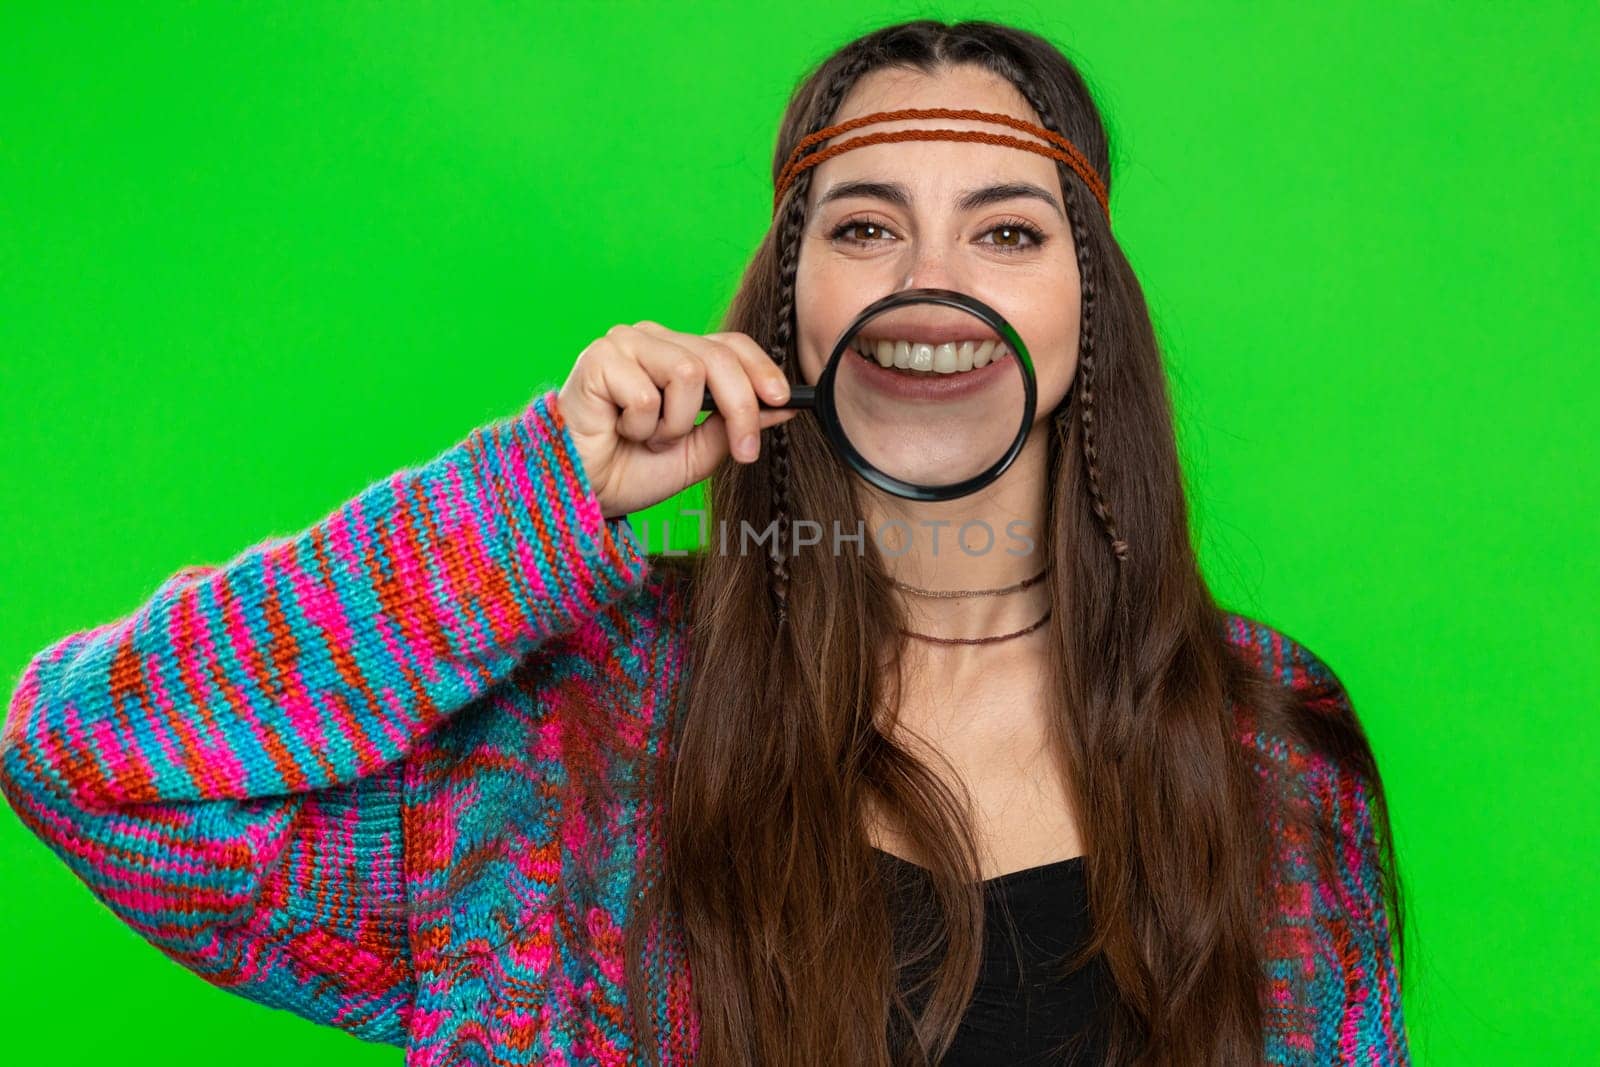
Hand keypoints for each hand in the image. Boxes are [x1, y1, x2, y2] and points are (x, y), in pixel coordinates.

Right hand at [555, 321, 798, 517]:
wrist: (580, 493)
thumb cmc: (631, 470)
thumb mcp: (698, 453)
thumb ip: (734, 425)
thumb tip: (784, 406)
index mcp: (676, 354)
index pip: (730, 345)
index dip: (762, 370)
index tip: (786, 401)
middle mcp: (652, 341)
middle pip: (718, 357)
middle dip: (741, 409)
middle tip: (745, 452)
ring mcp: (623, 344)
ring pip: (687, 372)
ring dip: (676, 424)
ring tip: (650, 439)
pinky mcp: (598, 359)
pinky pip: (647, 394)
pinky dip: (642, 427)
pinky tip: (619, 432)